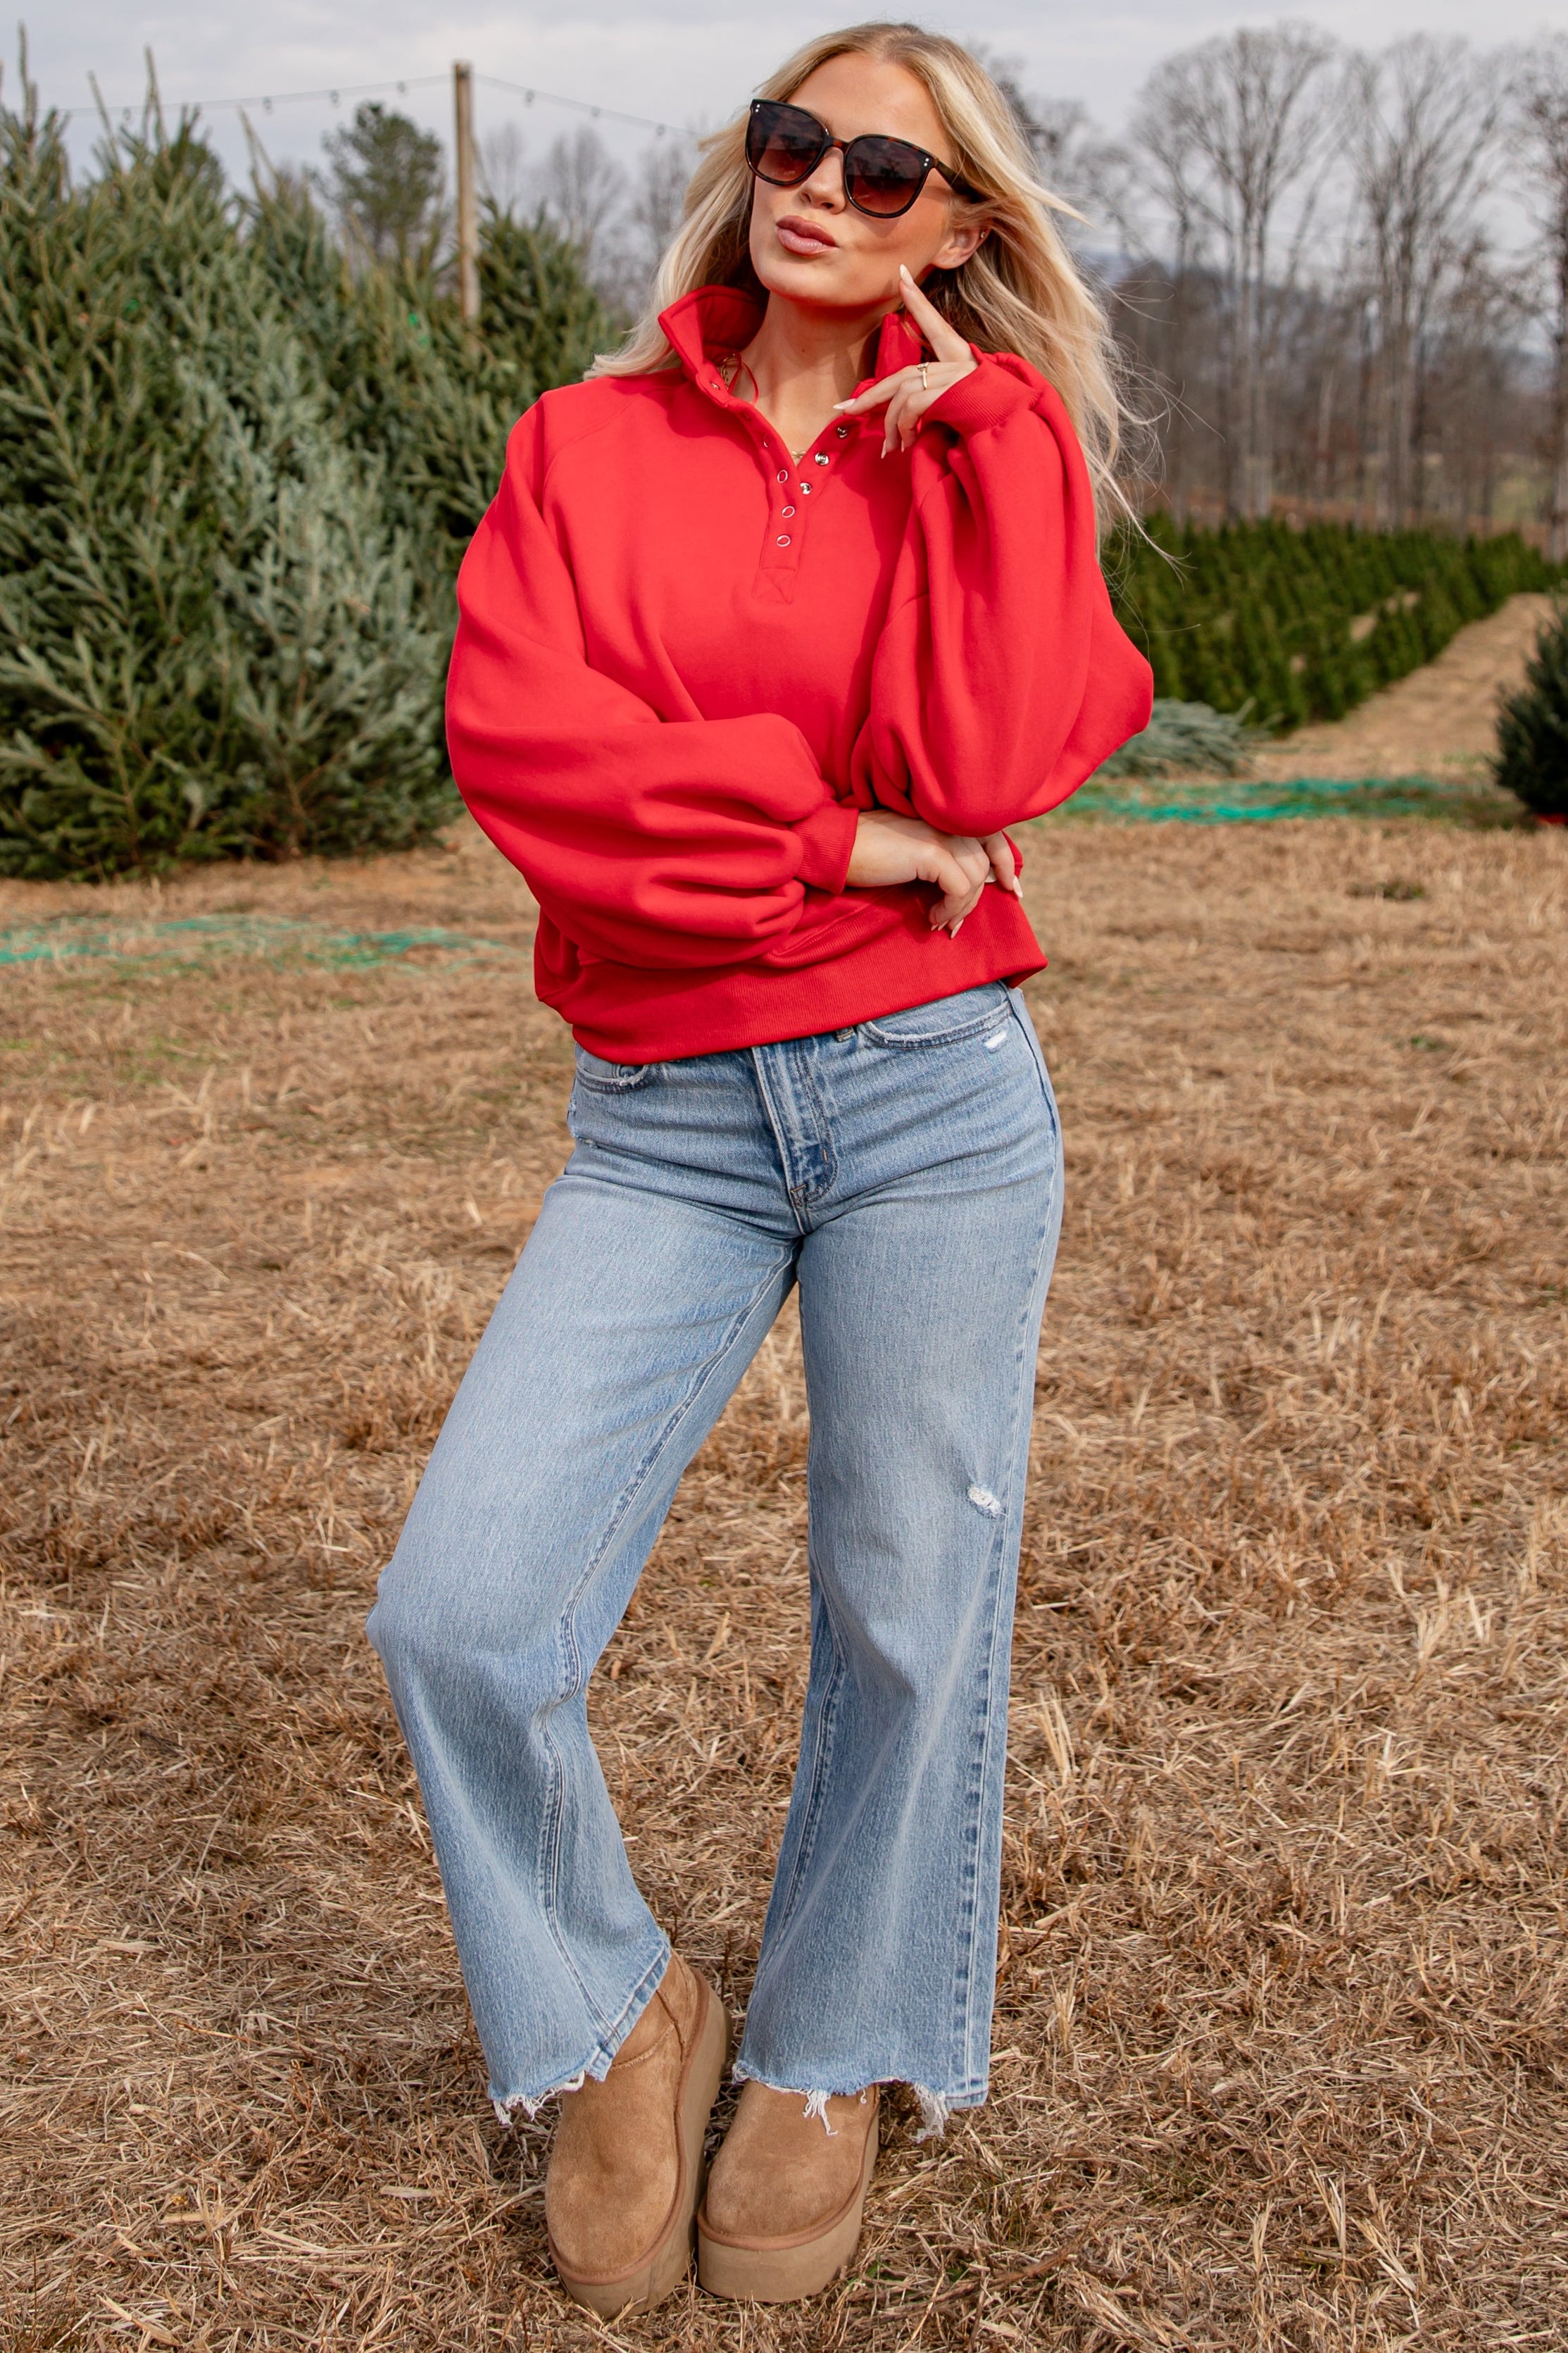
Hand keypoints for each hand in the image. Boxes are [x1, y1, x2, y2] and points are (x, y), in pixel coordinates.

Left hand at [832, 266, 978, 456]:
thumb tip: (905, 414)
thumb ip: (935, 402)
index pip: (935, 324)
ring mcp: (956, 375)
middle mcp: (958, 362)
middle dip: (871, 395)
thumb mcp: (961, 408)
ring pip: (903, 392)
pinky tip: (908, 443)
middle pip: (902, 375)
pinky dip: (905, 426)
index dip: (918, 301)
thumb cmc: (989, 424)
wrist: (1013, 432)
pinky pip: (913, 405)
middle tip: (844, 409)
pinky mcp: (952, 391)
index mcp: (960, 359)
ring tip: (890, 448)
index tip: (902, 274)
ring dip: (891, 424)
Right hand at [846, 809, 1021, 934]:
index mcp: (943, 817)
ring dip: (961, 908)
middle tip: (956, 924)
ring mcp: (939, 834)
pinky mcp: (930, 852)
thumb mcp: (910, 851)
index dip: (1005, 863)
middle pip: (985, 862)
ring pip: (975, 877)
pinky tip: (930, 919)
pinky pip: (959, 888)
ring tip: (939, 923)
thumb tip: (962, 885)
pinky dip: (950, 909)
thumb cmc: (865, 853)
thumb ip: (938, 857)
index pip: (991, 835)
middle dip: (977, 898)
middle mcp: (946, 820)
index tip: (1011, 890)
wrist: (836, 847)